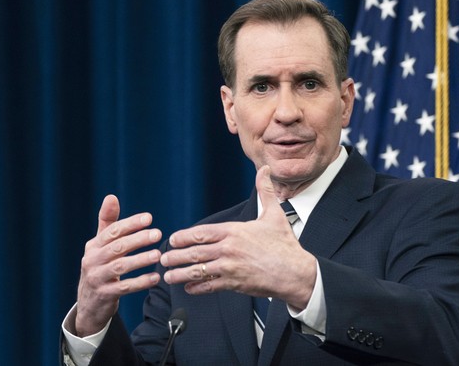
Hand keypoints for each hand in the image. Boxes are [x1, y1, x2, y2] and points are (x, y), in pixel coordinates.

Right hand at [75, 195, 161, 336]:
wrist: (89, 303)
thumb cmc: (100, 267)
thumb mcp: (100, 245)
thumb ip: (108, 222)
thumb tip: (111, 196)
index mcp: (94, 245)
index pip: (113, 231)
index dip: (131, 223)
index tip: (149, 218)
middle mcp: (92, 260)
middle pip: (117, 247)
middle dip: (138, 239)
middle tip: (157, 234)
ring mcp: (97, 278)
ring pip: (120, 267)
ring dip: (140, 260)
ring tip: (158, 254)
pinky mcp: (105, 294)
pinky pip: (124, 287)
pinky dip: (140, 282)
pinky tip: (156, 277)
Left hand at [160, 166, 316, 309]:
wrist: (295, 272)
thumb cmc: (285, 244)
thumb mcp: (274, 214)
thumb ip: (265, 191)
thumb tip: (265, 170)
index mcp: (234, 231)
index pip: (201, 232)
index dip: (184, 237)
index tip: (173, 239)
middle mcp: (229, 249)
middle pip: (194, 252)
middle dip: (175, 256)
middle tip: (163, 259)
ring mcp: (230, 267)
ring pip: (198, 270)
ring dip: (180, 274)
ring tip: (168, 276)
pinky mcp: (234, 284)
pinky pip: (210, 286)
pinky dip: (197, 287)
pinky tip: (189, 288)